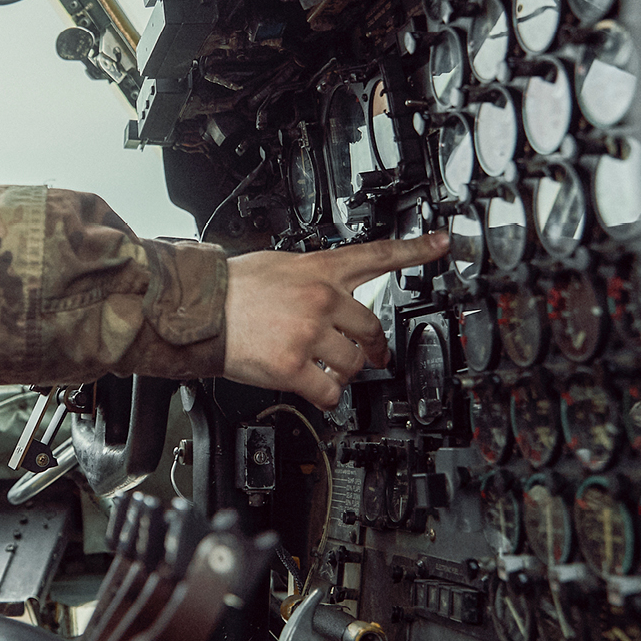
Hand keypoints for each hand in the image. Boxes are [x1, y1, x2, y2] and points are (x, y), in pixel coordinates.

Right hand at [223, 232, 450, 409]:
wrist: (198, 309)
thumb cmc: (230, 288)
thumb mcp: (278, 265)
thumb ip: (310, 277)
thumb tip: (329, 295)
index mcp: (318, 268)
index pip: (377, 255)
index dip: (415, 250)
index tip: (442, 244)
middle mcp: (321, 299)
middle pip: (371, 327)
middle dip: (373, 347)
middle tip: (374, 356)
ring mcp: (309, 333)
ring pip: (353, 363)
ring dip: (344, 372)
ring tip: (327, 371)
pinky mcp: (294, 366)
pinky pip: (330, 392)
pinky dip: (327, 396)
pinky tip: (316, 389)